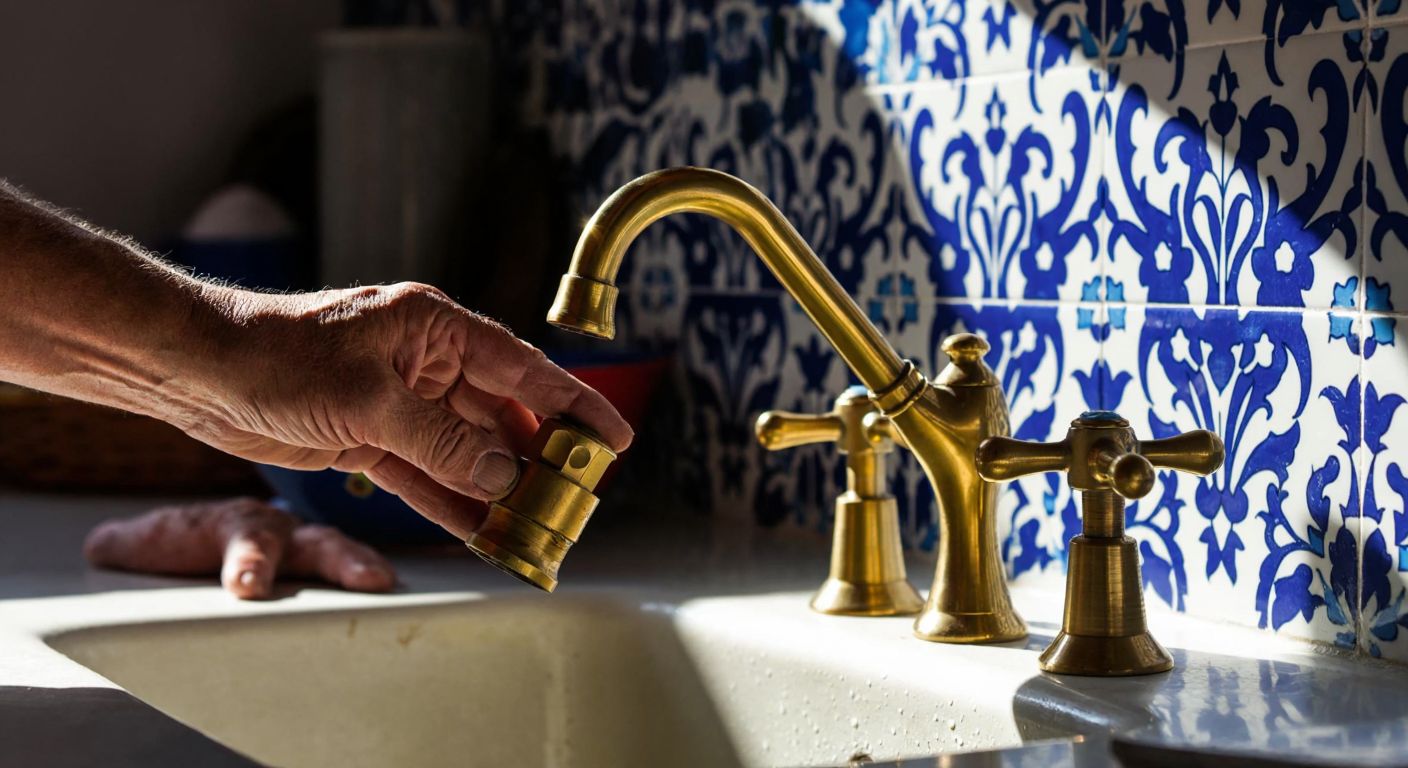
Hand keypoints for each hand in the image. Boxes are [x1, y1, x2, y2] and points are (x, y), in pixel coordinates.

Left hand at [84, 498, 395, 599]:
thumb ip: (131, 544)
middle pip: (316, 543)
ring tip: (386, 585)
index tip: (247, 586)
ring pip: (343, 552)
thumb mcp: (153, 541)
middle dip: (340, 562)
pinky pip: (356, 568)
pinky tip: (400, 593)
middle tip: (366, 581)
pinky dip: (375, 573)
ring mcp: (309, 547)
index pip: (247, 541)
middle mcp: (284, 531)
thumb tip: (103, 547)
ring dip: (365, 566)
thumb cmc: (187, 540)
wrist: (212, 535)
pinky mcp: (326, 566)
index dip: (250, 563)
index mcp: (240, 524)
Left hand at [177, 282, 632, 538]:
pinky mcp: (369, 436)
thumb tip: (504, 478)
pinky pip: (426, 474)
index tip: (614, 439)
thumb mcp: (370, 402)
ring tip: (534, 528)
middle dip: (536, 459)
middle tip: (574, 500)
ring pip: (466, 451)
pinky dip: (452, 503)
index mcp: (434, 328)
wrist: (199, 371)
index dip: (574, 405)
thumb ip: (443, 442)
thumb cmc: (277, 357)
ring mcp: (399, 402)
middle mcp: (424, 362)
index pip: (523, 368)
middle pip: (500, 415)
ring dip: (496, 490)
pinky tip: (482, 532)